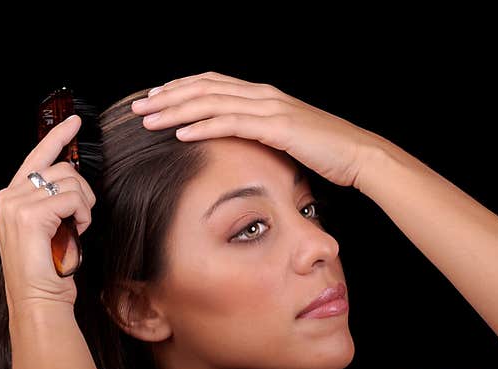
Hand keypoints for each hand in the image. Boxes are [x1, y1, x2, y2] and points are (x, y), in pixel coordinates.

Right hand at [0, 115, 96, 312]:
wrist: (38, 299)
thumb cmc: (50, 270)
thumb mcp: (50, 229)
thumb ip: (52, 203)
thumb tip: (73, 181)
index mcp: (9, 198)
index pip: (36, 157)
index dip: (57, 138)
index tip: (74, 122)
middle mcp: (7, 196)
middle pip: (61, 169)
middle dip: (83, 192)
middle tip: (81, 220)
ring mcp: (16, 204)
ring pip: (70, 182)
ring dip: (84, 206)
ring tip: (76, 230)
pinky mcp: (31, 215)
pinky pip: (74, 199)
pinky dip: (83, 216)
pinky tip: (76, 233)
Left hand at [130, 71, 384, 188]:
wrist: (358, 154)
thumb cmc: (327, 152)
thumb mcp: (289, 139)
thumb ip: (264, 134)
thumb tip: (242, 143)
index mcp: (265, 95)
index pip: (213, 84)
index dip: (181, 88)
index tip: (155, 98)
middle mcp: (263, 95)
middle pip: (204, 88)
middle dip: (168, 96)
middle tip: (139, 107)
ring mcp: (270, 108)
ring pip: (212, 103)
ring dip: (176, 110)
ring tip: (149, 120)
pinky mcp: (276, 128)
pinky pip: (231, 124)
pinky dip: (202, 126)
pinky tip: (181, 133)